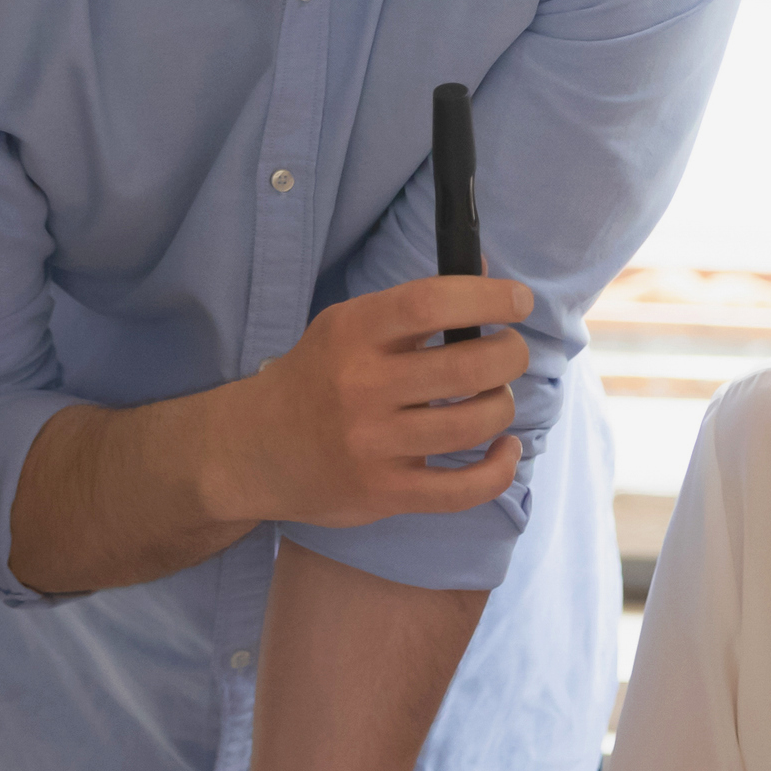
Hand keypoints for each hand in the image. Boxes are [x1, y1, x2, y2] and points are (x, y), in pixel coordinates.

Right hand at [218, 276, 534, 531]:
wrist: (251, 450)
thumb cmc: (315, 378)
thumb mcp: (346, 327)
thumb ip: (412, 307)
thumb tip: (488, 278)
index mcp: (352, 332)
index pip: (431, 303)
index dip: (488, 298)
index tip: (518, 301)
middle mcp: (362, 386)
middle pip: (467, 366)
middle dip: (510, 354)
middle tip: (511, 352)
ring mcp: (373, 444)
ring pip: (473, 423)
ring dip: (502, 406)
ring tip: (496, 398)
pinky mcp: (383, 492)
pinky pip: (463, 488)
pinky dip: (499, 469)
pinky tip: (503, 451)